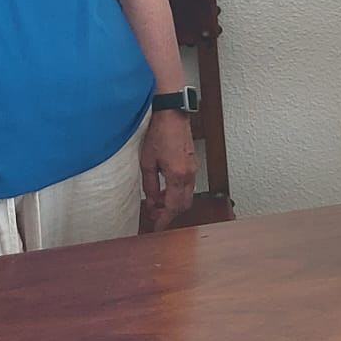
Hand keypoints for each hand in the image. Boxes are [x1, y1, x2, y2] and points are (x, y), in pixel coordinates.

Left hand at [139, 110, 195, 230]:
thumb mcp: (147, 162)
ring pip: (186, 195)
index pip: (173, 207)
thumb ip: (151, 185)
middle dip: (170, 213)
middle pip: (184, 204)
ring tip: (157, 202)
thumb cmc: (159, 133)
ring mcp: (193, 168)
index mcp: (178, 176)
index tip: (156, 227)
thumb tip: (153, 200)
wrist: (172, 113)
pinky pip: (187, 185)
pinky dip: (177, 192)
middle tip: (154, 215)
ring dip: (173, 202)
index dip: (164, 220)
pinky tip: (165, 189)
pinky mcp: (192, 163)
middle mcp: (189, 174)